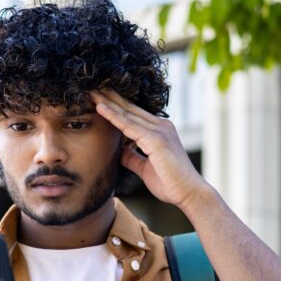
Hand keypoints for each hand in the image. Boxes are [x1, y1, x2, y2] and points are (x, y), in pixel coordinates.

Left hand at [91, 89, 209, 208]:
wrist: (189, 193)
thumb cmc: (171, 182)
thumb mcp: (145, 167)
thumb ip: (133, 157)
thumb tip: (120, 151)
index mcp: (160, 131)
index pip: (134, 114)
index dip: (116, 106)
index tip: (99, 99)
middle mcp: (161, 126)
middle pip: (130, 108)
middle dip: (110, 98)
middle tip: (92, 87)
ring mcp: (159, 131)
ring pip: (127, 113)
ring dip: (108, 102)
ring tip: (92, 92)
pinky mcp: (156, 139)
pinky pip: (129, 125)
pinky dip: (114, 116)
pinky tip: (101, 108)